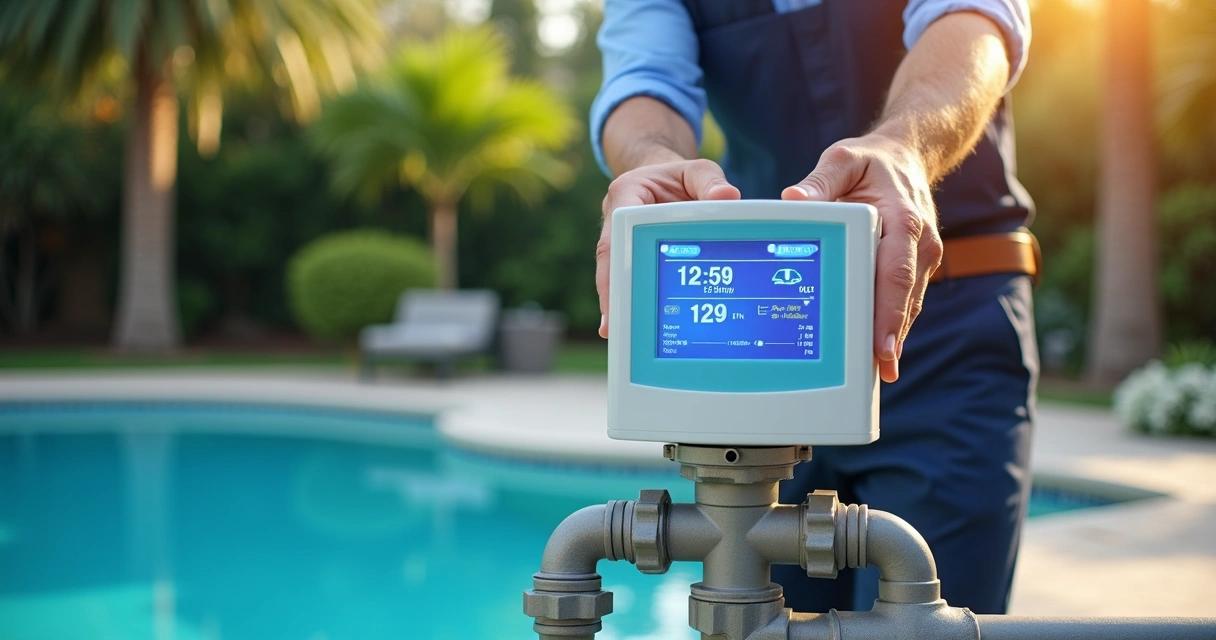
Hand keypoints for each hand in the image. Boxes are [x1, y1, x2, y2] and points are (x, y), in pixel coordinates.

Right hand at [597, 159, 740, 337]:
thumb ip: (710, 182)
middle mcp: (616, 217)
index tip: (620, 280)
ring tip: (615, 331)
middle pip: (609, 257)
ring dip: (614, 300)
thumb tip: (726, 198)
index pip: (618, 226)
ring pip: (612, 271)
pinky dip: (626, 298)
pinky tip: (627, 324)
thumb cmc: (679, 176)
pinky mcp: (628, 253)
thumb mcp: (698, 171)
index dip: (618, 256)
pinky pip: (625, 276)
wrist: (664, 177)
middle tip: (612, 321)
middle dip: (610, 290)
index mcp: (627, 193)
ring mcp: (619, 238)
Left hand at [782, 133, 943, 382]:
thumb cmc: (871, 163)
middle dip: (893, 336)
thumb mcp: (842, 161)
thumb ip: (819, 182)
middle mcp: (918, 242)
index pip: (895, 273)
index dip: (888, 312)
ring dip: (896, 337)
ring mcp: (921, 256)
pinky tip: (880, 352)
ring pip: (909, 304)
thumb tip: (793, 200)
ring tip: (880, 371)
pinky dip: (895, 324)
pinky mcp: (915, 265)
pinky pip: (906, 299)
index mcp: (902, 219)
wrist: (906, 157)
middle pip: (905, 297)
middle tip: (881, 369)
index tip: (879, 342)